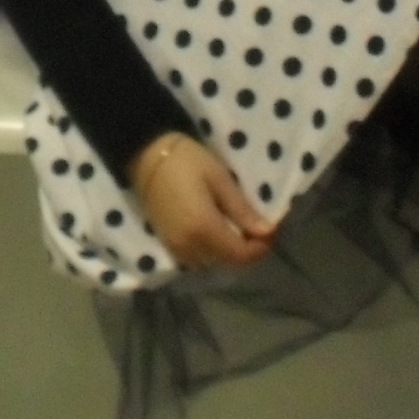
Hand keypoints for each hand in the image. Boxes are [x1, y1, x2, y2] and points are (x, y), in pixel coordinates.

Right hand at [130, 133, 275, 270]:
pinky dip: (211, 252)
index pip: (240, 255)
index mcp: (204, 228)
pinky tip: (218, 233)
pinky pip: (195, 259)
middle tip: (259, 230)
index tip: (272, 231)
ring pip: (211, 263)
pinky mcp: (167, 242)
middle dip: (247, 251)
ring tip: (239, 232)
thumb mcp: (220, 180)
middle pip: (227, 262)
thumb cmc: (187, 160)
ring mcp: (174, 246)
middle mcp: (188, 244)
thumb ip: (242, 210)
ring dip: (228, 253)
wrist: (146, 155)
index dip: (260, 248)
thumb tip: (267, 231)